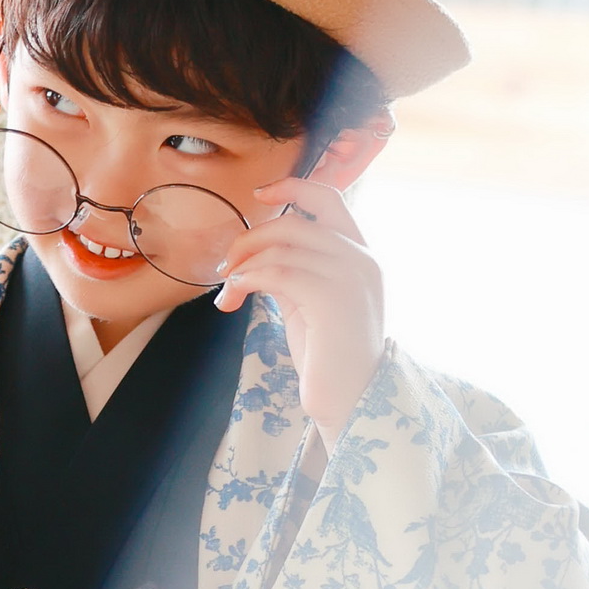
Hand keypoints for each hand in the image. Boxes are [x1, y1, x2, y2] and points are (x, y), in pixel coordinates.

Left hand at [213, 178, 385, 447]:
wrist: (350, 401)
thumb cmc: (328, 358)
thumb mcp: (311, 302)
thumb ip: (296, 269)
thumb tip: (256, 253)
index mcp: (362, 256)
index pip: (330, 199)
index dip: (293, 187)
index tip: (259, 196)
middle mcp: (362, 259)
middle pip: (294, 222)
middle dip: (250, 239)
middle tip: (226, 267)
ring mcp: (350, 276)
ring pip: (281, 245)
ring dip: (242, 265)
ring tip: (227, 292)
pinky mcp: (332, 298)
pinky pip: (276, 271)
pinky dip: (246, 280)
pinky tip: (233, 297)